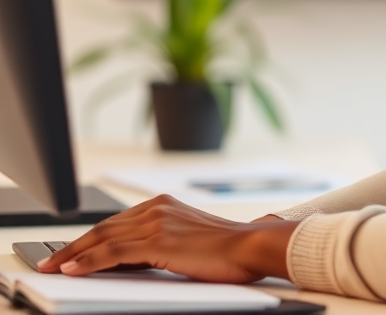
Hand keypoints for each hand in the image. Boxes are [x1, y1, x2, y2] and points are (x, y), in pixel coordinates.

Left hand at [36, 195, 298, 281]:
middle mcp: (157, 207)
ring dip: (72, 255)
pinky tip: (72, 269)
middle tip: (48, 261)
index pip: (115, 222)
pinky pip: (113, 253)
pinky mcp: (158, 240)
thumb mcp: (183, 240)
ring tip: (52, 268)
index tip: (68, 252)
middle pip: (103, 228)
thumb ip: (156, 242)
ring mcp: (157, 221)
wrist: (248, 246)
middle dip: (72, 247)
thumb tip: (124, 259)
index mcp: (163, 204)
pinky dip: (88, 261)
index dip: (88, 239)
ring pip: (103, 239)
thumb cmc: (223, 248)